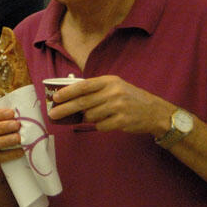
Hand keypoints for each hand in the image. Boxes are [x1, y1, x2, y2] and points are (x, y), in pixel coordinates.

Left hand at [49, 75, 173, 135]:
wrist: (154, 111)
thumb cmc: (130, 98)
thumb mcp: (115, 86)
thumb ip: (95, 90)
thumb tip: (68, 98)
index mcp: (109, 81)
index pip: (83, 86)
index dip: (67, 92)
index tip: (55, 98)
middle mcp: (114, 92)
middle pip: (82, 102)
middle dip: (65, 109)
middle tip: (53, 115)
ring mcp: (118, 107)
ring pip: (90, 116)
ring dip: (88, 118)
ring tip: (97, 115)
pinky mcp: (122, 121)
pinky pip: (100, 126)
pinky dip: (100, 125)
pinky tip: (108, 121)